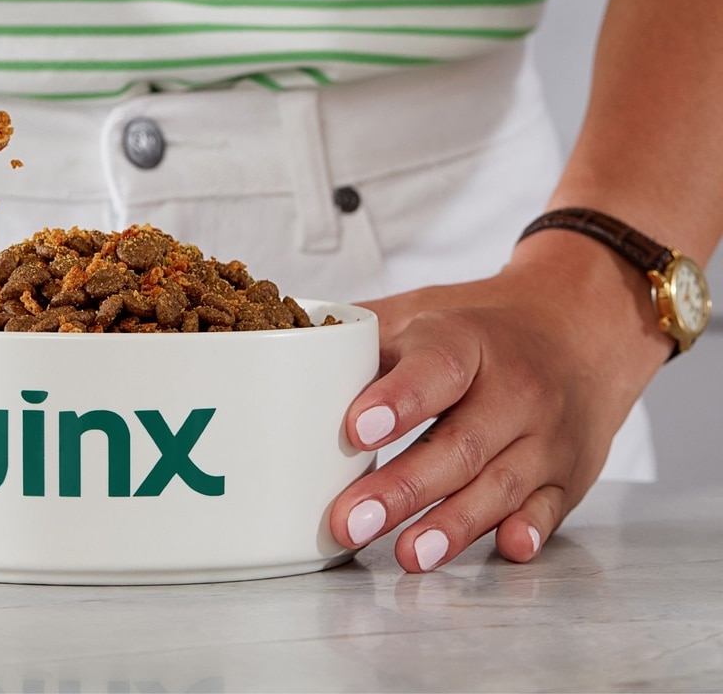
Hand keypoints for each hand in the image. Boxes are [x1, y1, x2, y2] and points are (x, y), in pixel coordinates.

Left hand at [329, 231, 671, 571]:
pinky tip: (505, 549)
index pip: (434, 368)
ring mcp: (546, 436)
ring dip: (452, 526)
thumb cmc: (481, 325)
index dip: (397, 399)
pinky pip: (549, 509)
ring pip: (500, 485)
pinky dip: (528, 531)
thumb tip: (285, 342)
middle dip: (403, 488)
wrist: (579, 328)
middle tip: (351, 519)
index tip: (356, 428)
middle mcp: (514, 389)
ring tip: (406, 555)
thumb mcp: (424, 310)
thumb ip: (361, 332)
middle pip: (459, 444)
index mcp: (468, 341)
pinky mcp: (567, 476)